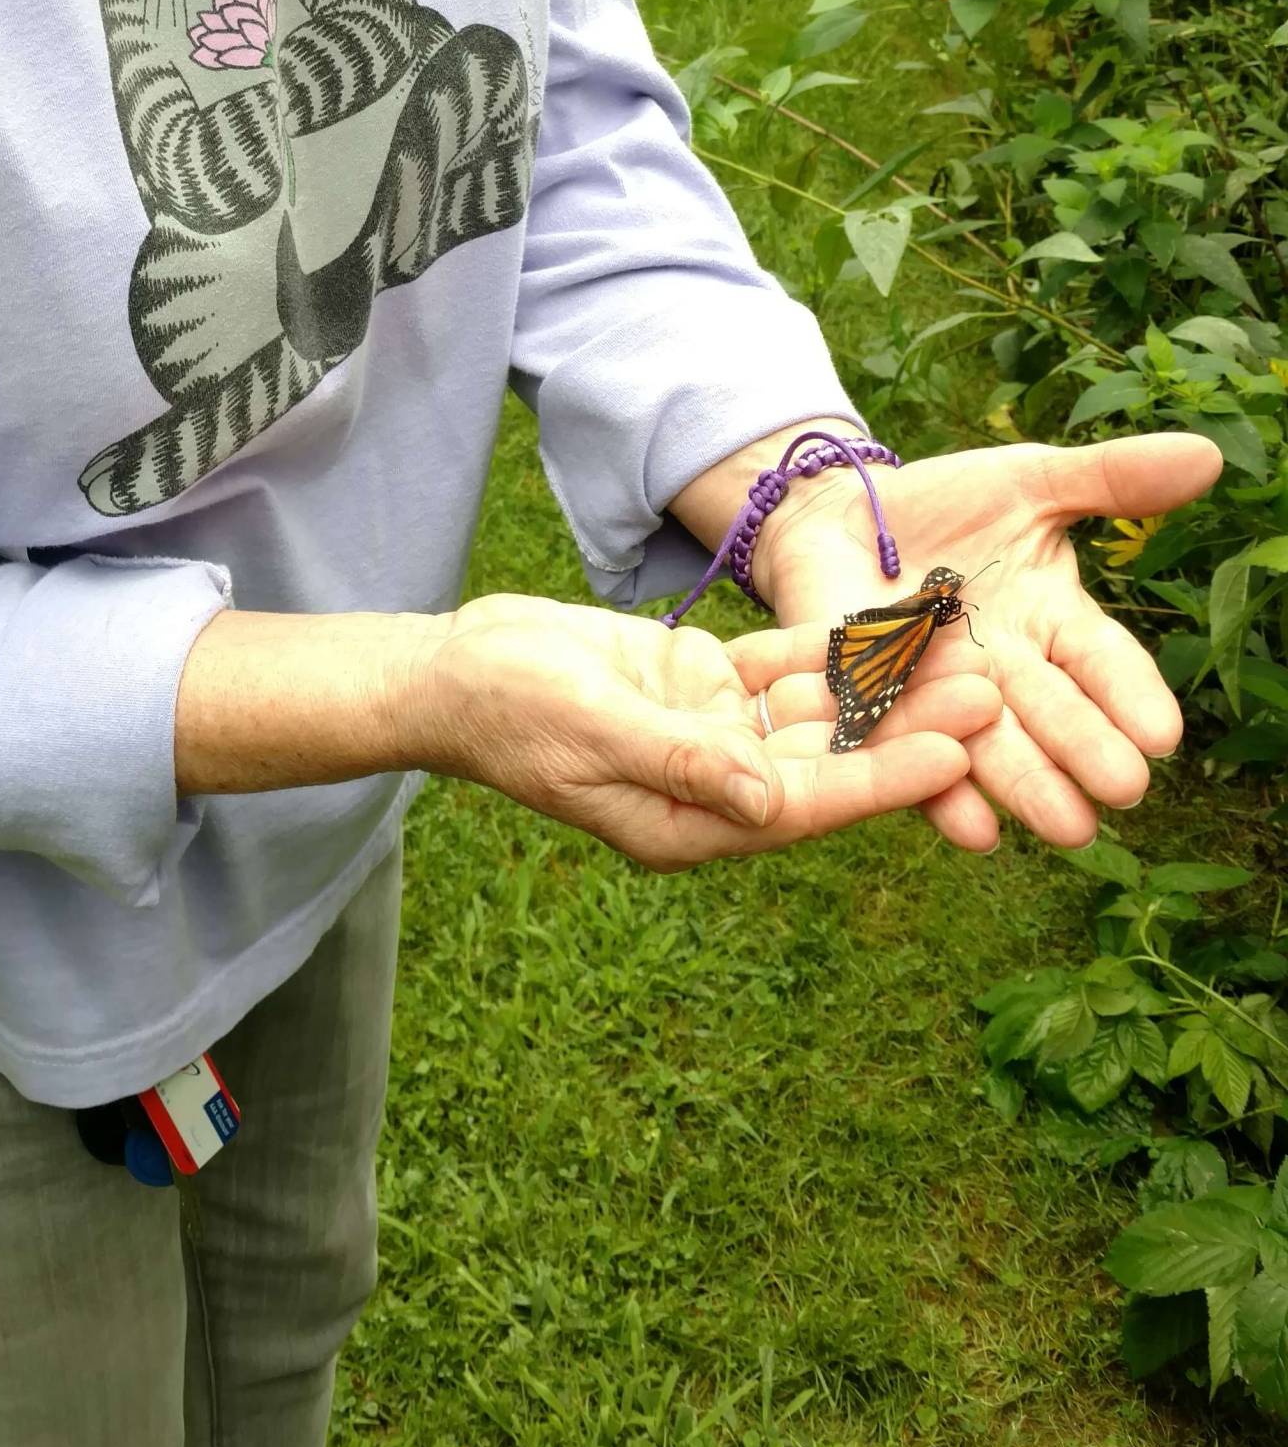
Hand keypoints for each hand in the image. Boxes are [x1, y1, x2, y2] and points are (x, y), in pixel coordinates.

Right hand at [417, 590, 991, 872]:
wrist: (453, 669)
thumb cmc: (507, 711)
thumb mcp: (591, 732)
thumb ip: (681, 763)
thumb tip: (767, 803)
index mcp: (692, 825)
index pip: (808, 804)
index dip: (884, 779)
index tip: (955, 754)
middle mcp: (717, 784)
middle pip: (832, 758)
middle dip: (909, 726)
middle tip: (992, 690)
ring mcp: (713, 731)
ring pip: (818, 710)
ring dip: (885, 683)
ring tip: (964, 651)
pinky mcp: (702, 682)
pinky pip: (783, 667)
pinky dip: (833, 647)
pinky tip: (893, 621)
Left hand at [750, 432, 1221, 854]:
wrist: (839, 513)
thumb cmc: (946, 504)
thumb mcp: (1028, 479)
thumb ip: (1109, 479)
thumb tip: (1208, 454)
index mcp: (1051, 621)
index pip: (1101, 662)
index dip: (1131, 696)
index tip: (1164, 735)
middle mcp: (1005, 672)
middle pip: (1052, 716)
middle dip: (1085, 752)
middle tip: (1122, 791)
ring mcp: (940, 695)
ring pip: (991, 748)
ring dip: (1027, 787)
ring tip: (1066, 826)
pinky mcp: (873, 707)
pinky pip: (908, 754)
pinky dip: (938, 792)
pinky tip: (969, 829)